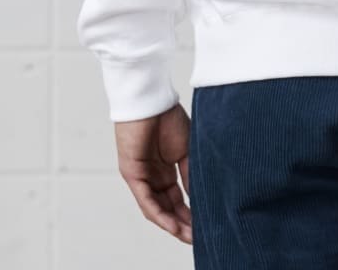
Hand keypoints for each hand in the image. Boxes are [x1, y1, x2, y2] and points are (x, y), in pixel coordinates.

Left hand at [114, 102, 192, 243]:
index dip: (191, 212)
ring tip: (188, 236)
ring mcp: (142, 177)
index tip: (205, 225)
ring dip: (172, 224)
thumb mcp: (187, 149)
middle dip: (183, 224)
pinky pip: (146, 200)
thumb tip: (198, 197)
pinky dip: (160, 214)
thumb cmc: (169, 117)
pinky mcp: (132, 174)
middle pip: (168, 207)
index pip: (178, 198)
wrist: (152, 100)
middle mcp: (153, 176)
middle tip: (198, 238)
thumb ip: (190, 174)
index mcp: (166, 169)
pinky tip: (172, 225)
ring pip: (157, 208)